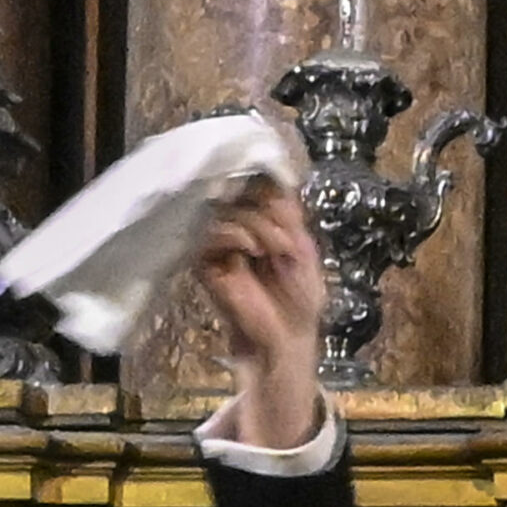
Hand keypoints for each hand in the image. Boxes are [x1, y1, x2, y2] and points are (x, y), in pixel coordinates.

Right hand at [193, 179, 326, 447]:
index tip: (290, 211)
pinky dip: (237, 234)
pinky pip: (212, 230)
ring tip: (276, 250)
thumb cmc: (298, 294)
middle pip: (243, 189)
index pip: (256, 180)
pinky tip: (252, 249)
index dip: (273, 188)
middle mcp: (235, 223)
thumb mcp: (303, 245)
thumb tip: (273, 172)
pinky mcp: (202, 258)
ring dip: (260, 225)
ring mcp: (217, 239)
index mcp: (260, 217)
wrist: (287, 335)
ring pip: (229, 207)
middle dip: (271, 210)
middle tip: (288, 238)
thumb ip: (286, 210)